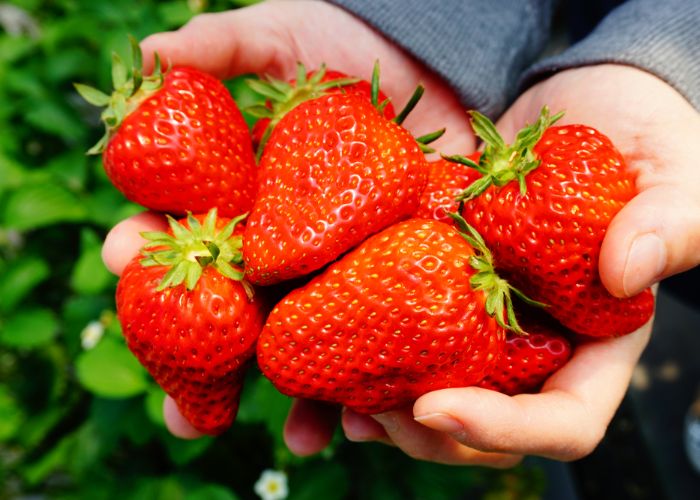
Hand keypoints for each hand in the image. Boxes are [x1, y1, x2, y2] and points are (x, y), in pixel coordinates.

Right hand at [103, 1, 473, 448]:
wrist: (442, 61)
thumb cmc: (356, 43)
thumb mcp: (287, 35)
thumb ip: (223, 47)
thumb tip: (151, 57)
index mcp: (248, 195)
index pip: (187, 230)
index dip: (152, 243)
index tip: (123, 252)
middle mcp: (287, 242)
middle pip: (238, 307)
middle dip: (208, 360)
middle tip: (180, 411)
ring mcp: (341, 265)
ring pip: (305, 339)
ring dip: (289, 393)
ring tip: (283, 437)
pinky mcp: (398, 276)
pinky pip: (377, 338)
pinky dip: (363, 382)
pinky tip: (353, 421)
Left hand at [361, 64, 698, 464]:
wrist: (588, 109)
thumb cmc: (649, 142)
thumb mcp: (681, 178)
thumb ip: (669, 224)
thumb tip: (627, 273)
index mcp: (597, 342)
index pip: (563, 420)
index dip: (504, 431)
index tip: (438, 407)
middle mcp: (536, 343)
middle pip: (486, 426)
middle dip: (427, 433)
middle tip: (370, 411)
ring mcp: (484, 318)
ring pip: (436, 391)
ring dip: (382, 409)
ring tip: (330, 403)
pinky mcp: (442, 283)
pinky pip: (402, 331)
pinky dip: (359, 353)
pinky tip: (319, 358)